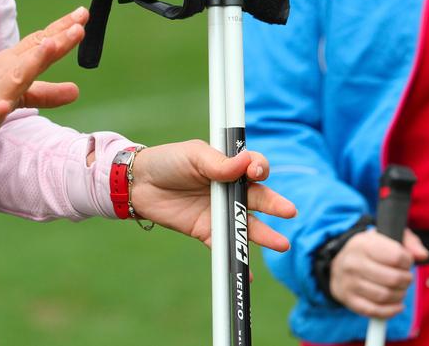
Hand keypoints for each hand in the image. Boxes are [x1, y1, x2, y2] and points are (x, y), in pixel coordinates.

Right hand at [0, 7, 87, 149]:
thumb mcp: (21, 95)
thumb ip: (47, 92)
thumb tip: (77, 90)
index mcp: (15, 63)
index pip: (41, 42)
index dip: (62, 29)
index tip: (82, 15)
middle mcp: (6, 72)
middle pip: (33, 54)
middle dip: (55, 41)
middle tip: (78, 28)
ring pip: (15, 76)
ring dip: (32, 62)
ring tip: (49, 48)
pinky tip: (3, 107)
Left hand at [129, 141, 296, 251]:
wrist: (139, 184)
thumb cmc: (169, 161)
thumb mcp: (194, 155)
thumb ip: (219, 163)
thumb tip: (246, 162)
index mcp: (230, 166)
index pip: (254, 168)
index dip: (259, 169)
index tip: (255, 172)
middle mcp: (230, 190)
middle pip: (258, 199)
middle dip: (274, 205)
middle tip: (289, 211)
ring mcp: (220, 212)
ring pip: (246, 225)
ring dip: (264, 235)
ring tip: (281, 244)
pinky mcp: (207, 231)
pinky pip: (225, 246)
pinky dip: (236, 258)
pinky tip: (249, 272)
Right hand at [330, 229, 428, 318]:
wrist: (339, 263)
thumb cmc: (369, 249)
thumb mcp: (386, 236)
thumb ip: (409, 242)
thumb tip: (423, 255)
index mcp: (363, 244)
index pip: (397, 257)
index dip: (408, 261)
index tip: (406, 262)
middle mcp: (353, 263)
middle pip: (393, 279)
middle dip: (406, 280)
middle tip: (405, 277)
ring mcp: (349, 283)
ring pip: (385, 296)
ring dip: (400, 295)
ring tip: (400, 289)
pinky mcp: (349, 300)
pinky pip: (374, 311)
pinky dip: (391, 311)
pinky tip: (397, 305)